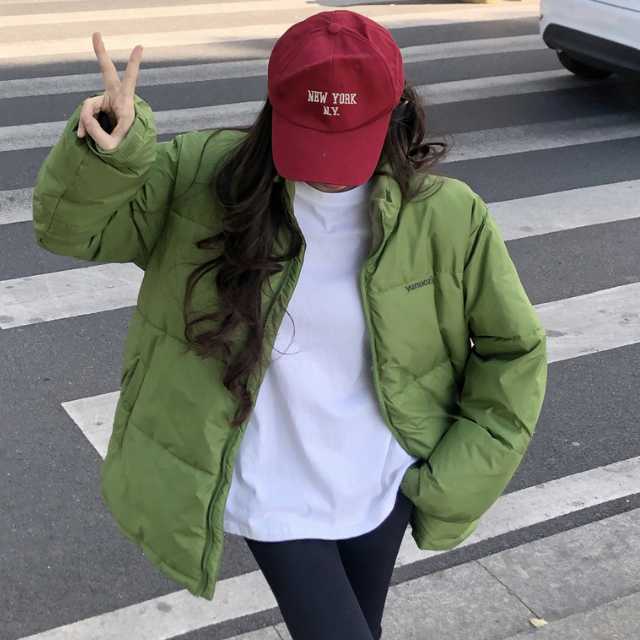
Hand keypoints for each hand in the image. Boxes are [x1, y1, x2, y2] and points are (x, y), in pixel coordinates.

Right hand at [77, 32, 142, 150]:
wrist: (122, 152)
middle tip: (96, 34)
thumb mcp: (110, 145)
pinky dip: (83, 124)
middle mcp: (116, 98)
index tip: (140, 46)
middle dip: (101, 54)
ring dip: (85, 121)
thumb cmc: (122, 148)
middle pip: (107, 73)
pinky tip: (82, 135)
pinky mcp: (98, 107)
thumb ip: (96, 131)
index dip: (133, 65)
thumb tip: (84, 117)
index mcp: (126, 105)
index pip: (130, 82)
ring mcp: (106, 101)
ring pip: (88, 106)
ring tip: (83, 136)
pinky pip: (86, 112)